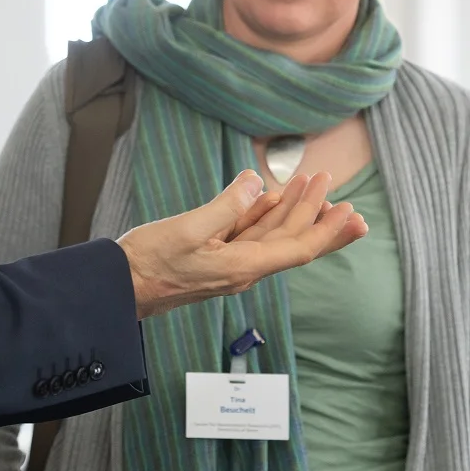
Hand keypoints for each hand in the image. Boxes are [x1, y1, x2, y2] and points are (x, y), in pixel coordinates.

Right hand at [115, 170, 367, 319]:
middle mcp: (243, 268)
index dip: (327, 230)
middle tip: (342, 192)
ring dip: (294, 209)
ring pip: (271, 234)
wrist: (118, 288)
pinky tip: (275, 196)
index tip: (352, 213)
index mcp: (242, 267)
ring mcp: (229, 263)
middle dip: (319, 215)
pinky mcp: (214, 256)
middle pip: (292, 241)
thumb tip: (255, 182)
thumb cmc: (148, 263)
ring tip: (314, 185)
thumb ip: (225, 206)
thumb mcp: (187, 230)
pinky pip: (248, 233)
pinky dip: (264, 213)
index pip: (298, 248)